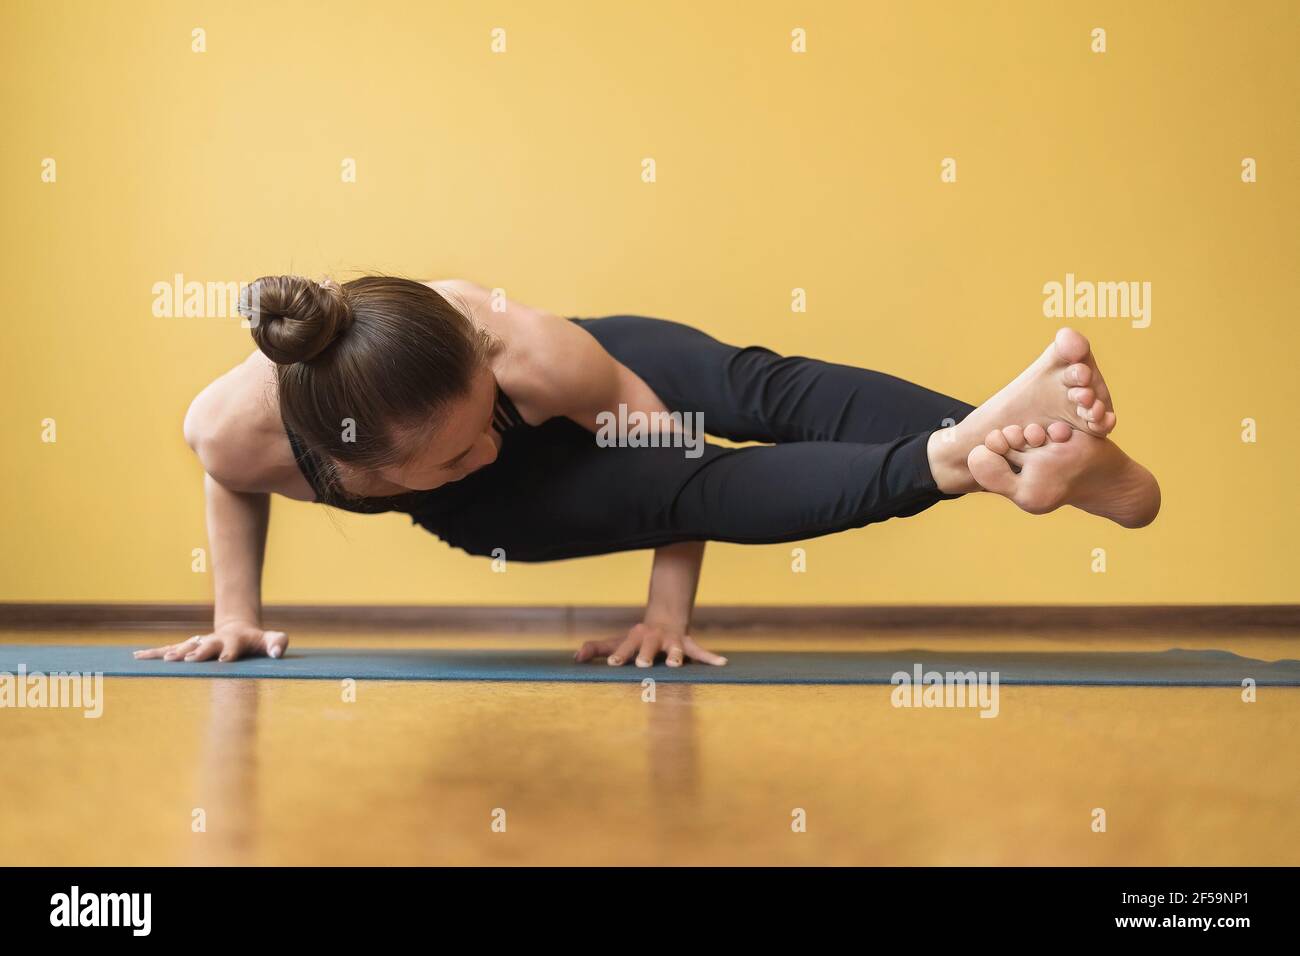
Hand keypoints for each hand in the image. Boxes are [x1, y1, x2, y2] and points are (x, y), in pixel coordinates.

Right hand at [133, 621, 288, 663]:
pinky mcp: (189, 647)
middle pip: (206, 645)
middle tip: (190, 659)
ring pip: (185, 646)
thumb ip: (277, 643)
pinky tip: (138, 657)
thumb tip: (276, 652)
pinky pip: (170, 649)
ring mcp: (200, 642)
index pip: (233, 646)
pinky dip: (155, 653)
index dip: (230, 652)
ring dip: (175, 653)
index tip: (225, 659)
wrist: (238, 629)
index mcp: (236, 640)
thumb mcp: (272, 639)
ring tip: (164, 659)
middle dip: (199, 652)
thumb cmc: (257, 641)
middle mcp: (215, 640)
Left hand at [574, 621, 726, 667]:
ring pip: (676, 649)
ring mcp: (672, 642)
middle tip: (643, 664)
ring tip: (677, 665)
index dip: (620, 654)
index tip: (614, 664)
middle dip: (647, 654)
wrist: (665, 620)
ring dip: (677, 657)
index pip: (625, 646)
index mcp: (636, 638)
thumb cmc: (637, 638)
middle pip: (649, 646)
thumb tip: (575, 657)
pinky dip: (711, 658)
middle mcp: (654, 639)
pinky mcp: (688, 645)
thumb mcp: (616, 641)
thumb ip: (597, 648)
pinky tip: (722, 664)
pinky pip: (700, 652)